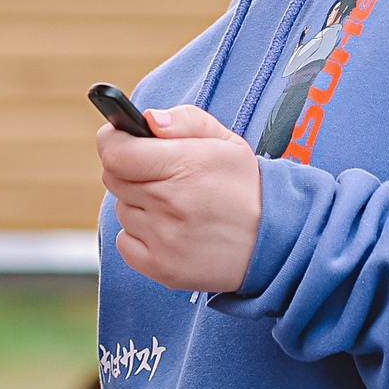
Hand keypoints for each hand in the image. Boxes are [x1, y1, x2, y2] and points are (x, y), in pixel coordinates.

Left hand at [97, 103, 261, 293]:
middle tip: (161, 175)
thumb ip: (184, 120)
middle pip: (113, 178)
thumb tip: (148, 120)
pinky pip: (124, 244)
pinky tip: (169, 231)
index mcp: (183, 165)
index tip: (121, 140)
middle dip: (130, 170)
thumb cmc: (245, 186)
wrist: (276, 241)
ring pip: (121, 210)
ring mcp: (163, 239)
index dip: (112, 141)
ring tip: (174, 206)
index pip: (115, 152)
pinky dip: (139, 237)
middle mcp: (168, 203)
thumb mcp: (225, 141)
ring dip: (138, 205)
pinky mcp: (162, 268)